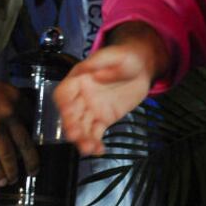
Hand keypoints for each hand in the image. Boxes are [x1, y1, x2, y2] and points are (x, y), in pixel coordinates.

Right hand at [0, 69, 39, 186]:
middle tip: (34, 170)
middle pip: (24, 141)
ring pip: (9, 154)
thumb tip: (1, 126)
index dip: (30, 132)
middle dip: (30, 159)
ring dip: (12, 170)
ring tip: (13, 179)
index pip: (30, 118)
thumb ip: (1, 103)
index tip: (30, 142)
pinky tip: (0, 180)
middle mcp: (9, 113)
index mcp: (14, 96)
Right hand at [53, 35, 159, 155]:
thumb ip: (101, 62)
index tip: (67, 111)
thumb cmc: (126, 57)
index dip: (63, 103)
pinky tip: (99, 150)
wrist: (142, 68)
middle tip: (76, 135)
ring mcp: (91, 109)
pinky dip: (95, 142)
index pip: (63, 92)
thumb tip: (90, 72)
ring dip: (82, 138)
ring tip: (89, 148)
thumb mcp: (115, 55)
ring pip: (81, 127)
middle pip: (70, 114)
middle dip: (71, 125)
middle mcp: (81, 96)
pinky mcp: (103, 119)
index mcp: (79, 78)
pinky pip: (95, 133)